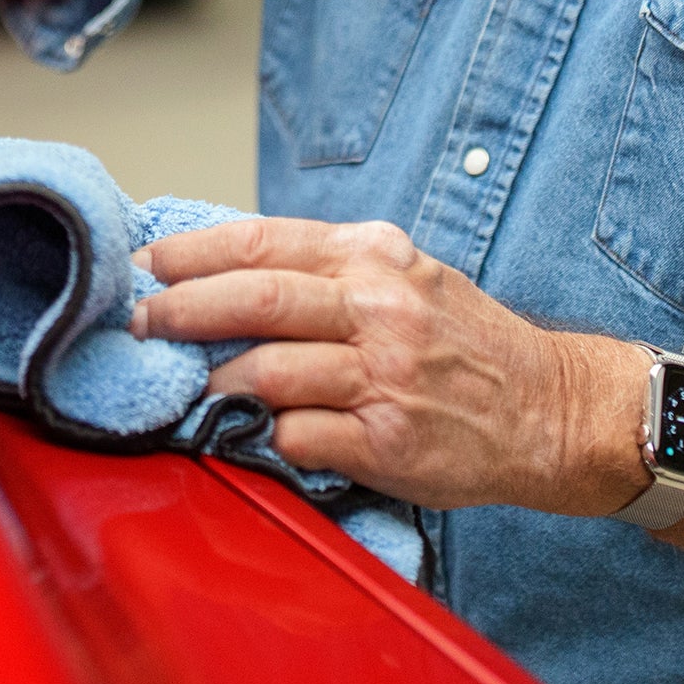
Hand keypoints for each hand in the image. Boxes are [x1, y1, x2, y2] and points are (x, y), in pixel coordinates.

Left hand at [129, 216, 643, 512]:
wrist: (549, 407)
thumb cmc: (463, 341)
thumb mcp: (404, 274)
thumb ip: (328, 268)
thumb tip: (228, 269)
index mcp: (374, 257)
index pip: (263, 241)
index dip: (194, 252)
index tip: (145, 263)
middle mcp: (378, 307)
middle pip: (256, 297)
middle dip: (180, 309)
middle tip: (134, 322)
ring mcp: (384, 376)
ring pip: (268, 370)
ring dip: (212, 381)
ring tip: (184, 387)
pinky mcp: (387, 442)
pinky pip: (297, 435)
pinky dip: (263, 434)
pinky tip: (250, 433)